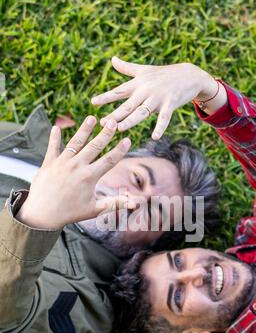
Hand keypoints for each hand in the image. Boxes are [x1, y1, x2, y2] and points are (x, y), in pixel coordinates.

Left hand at [16, 117, 132, 228]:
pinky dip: (54, 138)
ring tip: (91, 118)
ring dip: (84, 130)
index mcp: (89, 177)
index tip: (127, 139)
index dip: (120, 150)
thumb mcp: (95, 210)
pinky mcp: (49, 163)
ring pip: (76, 143)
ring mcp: (62, 163)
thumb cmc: (70, 213)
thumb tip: (135, 204)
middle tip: (112, 121)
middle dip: (105, 133)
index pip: (109, 160)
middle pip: (95, 146)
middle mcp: (77, 166)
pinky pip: (52, 148)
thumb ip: (115, 204)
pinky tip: (56, 127)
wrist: (42, 214)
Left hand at [91, 57, 218, 139]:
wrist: (190, 74)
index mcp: (138, 84)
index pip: (119, 91)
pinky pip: (164, 118)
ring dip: (131, 120)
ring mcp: (158, 97)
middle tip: (103, 123)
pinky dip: (160, 127)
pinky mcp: (171, 103)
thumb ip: (127, 68)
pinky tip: (154, 137)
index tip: (93, 103)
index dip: (106, 97)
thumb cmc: (165, 74)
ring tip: (120, 129)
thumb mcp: (144, 70)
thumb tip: (112, 60)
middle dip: (115, 114)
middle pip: (127, 105)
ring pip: (142, 111)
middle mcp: (146, 90)